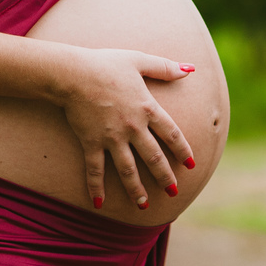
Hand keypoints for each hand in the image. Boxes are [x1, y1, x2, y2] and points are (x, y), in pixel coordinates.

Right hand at [60, 48, 195, 209]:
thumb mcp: (139, 60)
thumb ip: (165, 67)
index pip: (171, 134)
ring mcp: (112, 138)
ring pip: (128, 169)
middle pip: (153, 157)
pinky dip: (96, 187)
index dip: (183, 150)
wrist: (74, 74)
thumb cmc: (106, 64)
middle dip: (165, 176)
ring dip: (136, 189)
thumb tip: (189, 69)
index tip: (191, 165)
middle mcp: (133, 127)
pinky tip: (99, 203)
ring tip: (144, 205)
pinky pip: (95, 169)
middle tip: (173, 192)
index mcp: (147, 108)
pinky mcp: (91, 143)